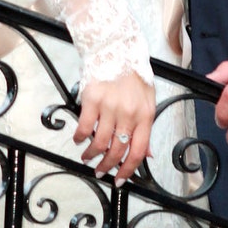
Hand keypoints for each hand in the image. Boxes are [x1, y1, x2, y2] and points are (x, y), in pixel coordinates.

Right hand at [74, 70, 155, 184]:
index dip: (128, 170)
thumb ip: (145, 128)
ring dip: (91, 154)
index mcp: (145, 115)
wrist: (116, 48)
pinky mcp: (92, 99)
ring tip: (87, 157)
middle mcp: (128, 113)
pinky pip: (85, 127)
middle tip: (100, 171)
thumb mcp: (147, 101)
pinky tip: (79, 139)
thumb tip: (146, 153)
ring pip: (99, 142)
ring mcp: (110, 107)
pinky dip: (80, 137)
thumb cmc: (132, 75)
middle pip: (117, 150)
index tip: (119, 179)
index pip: (138, 151)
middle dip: (107, 166)